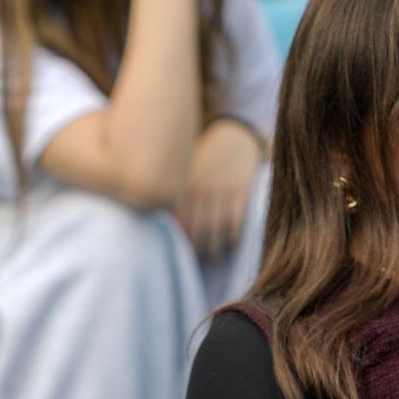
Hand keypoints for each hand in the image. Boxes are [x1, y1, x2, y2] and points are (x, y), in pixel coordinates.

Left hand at [179, 118, 264, 258]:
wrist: (233, 136)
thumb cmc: (202, 160)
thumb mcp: (182, 172)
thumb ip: (171, 195)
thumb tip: (157, 226)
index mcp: (181, 185)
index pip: (176, 222)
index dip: (177, 242)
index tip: (175, 255)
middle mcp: (199, 188)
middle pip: (195, 229)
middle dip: (195, 250)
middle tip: (195, 262)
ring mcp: (221, 189)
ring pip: (215, 228)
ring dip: (214, 249)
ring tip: (213, 258)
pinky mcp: (241, 189)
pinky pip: (236, 219)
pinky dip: (232, 236)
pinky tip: (229, 243)